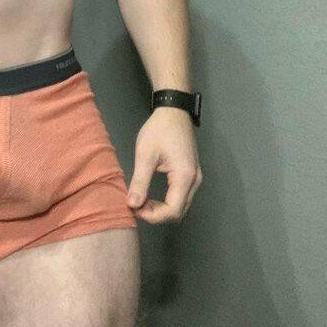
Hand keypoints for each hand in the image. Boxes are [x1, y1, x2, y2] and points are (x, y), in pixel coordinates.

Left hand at [127, 107, 201, 222]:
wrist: (173, 111)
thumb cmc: (159, 130)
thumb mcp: (145, 154)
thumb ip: (140, 181)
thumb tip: (132, 205)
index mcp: (185, 177)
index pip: (173, 211)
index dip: (153, 216)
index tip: (135, 208)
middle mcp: (194, 181)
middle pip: (179, 212)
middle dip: (156, 214)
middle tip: (136, 205)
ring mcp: (195, 178)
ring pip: (180, 206)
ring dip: (161, 209)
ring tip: (141, 201)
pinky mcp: (191, 175)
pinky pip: (181, 197)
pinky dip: (166, 202)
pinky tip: (151, 196)